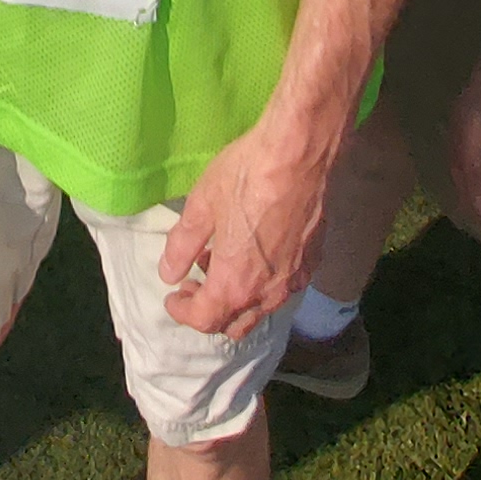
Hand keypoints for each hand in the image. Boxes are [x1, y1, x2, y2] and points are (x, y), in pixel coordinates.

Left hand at [158, 114, 336, 337]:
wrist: (299, 154)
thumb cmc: (245, 176)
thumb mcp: (201, 206)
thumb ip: (181, 246)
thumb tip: (168, 274)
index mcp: (234, 284)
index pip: (204, 319)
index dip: (182, 311)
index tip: (172, 297)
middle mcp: (267, 293)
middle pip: (234, 325)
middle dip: (209, 312)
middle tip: (194, 284)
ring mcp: (294, 280)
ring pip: (261, 309)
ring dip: (236, 297)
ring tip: (222, 263)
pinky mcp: (312, 262)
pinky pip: (282, 288)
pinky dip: (262, 284)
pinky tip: (256, 254)